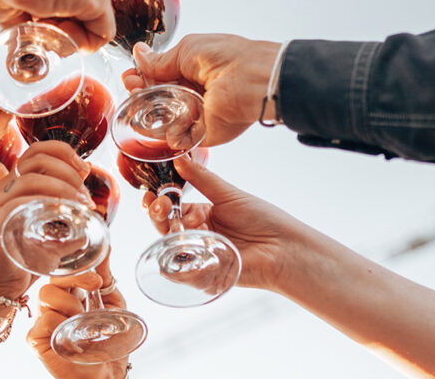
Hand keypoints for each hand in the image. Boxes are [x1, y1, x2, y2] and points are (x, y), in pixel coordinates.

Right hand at [0, 141, 92, 297]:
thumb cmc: (22, 260)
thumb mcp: (48, 237)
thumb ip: (67, 227)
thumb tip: (91, 222)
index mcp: (13, 186)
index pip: (36, 151)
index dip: (63, 152)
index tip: (84, 170)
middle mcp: (1, 190)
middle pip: (36, 160)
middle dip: (69, 172)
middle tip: (86, 196)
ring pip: (30, 178)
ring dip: (63, 187)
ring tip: (81, 205)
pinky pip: (19, 203)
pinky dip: (46, 204)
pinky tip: (64, 214)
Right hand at [27, 264, 129, 378]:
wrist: (106, 376)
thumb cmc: (109, 345)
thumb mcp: (113, 305)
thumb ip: (106, 278)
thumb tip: (107, 249)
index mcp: (69, 296)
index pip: (62, 272)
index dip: (76, 269)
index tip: (96, 278)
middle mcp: (53, 307)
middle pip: (51, 279)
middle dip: (75, 279)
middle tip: (93, 288)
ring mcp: (43, 323)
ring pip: (46, 296)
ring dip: (70, 304)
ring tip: (83, 320)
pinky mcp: (36, 341)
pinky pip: (43, 322)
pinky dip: (61, 324)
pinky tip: (72, 335)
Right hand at [123, 35, 281, 145]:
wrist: (255, 81)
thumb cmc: (228, 58)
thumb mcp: (187, 51)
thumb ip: (160, 60)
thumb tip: (138, 54)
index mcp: (190, 69)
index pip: (157, 76)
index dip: (140, 77)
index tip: (130, 77)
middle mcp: (191, 93)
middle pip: (156, 98)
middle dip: (140, 93)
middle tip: (133, 87)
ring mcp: (195, 115)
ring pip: (163, 120)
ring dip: (148, 113)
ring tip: (141, 103)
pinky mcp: (202, 134)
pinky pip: (177, 138)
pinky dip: (165, 133)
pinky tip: (156, 122)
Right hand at [143, 156, 310, 290]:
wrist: (284, 248)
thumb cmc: (263, 219)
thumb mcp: (228, 194)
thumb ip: (201, 178)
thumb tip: (179, 157)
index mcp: (202, 215)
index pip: (172, 208)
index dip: (159, 202)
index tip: (150, 195)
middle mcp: (198, 235)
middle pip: (166, 228)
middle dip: (158, 215)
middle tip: (160, 205)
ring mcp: (201, 256)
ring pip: (171, 249)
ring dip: (165, 236)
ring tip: (171, 224)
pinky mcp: (206, 277)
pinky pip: (184, 273)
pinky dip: (179, 263)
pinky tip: (182, 249)